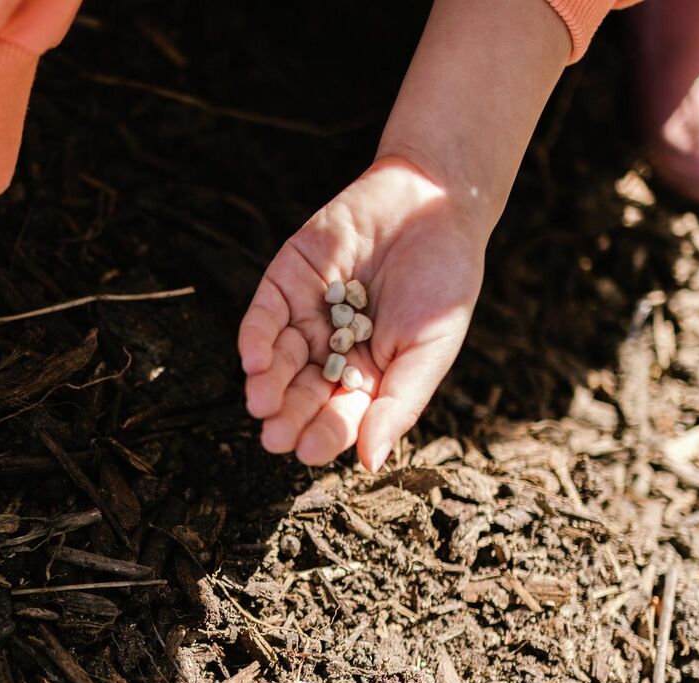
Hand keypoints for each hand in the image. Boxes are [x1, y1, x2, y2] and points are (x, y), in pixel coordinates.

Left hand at [238, 155, 487, 471]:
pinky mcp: (287, 281)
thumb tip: (369, 462)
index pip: (339, 415)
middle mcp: (331, 352)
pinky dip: (256, 339)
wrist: (435, 203)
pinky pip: (264, 316)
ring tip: (261, 402)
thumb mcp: (430, 349)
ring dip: (266, 384)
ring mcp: (307, 317)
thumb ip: (398, 403)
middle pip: (302, 394)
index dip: (323, 434)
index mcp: (368, 377)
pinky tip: (253, 361)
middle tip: (274, 437)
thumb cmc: (444, 282)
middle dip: (286, 416)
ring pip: (278, 361)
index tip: (308, 451)